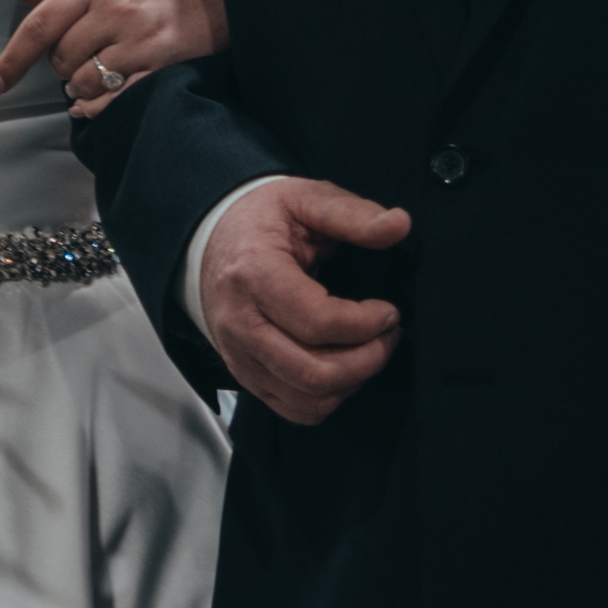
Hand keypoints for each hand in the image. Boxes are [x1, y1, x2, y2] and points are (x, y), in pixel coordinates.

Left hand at [0, 0, 223, 107]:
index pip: (39, 25)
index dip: (12, 60)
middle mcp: (115, 12)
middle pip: (60, 58)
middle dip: (58, 62)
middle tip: (79, 48)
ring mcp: (140, 41)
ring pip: (83, 81)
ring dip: (77, 83)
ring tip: (94, 66)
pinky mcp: (162, 64)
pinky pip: (116, 97)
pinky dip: (96, 105)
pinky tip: (89, 103)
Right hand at [195, 177, 409, 424]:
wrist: (210, 240)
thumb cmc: (260, 220)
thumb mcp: (304, 198)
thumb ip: (352, 213)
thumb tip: (397, 224)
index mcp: (254, 275)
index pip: (316, 322)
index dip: (365, 323)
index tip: (389, 311)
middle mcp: (241, 323)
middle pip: (312, 372)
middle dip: (367, 360)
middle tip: (387, 335)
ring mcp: (239, 355)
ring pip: (306, 399)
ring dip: (352, 382)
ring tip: (369, 350)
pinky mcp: (245, 375)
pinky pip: (293, 409)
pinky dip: (328, 399)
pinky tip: (344, 368)